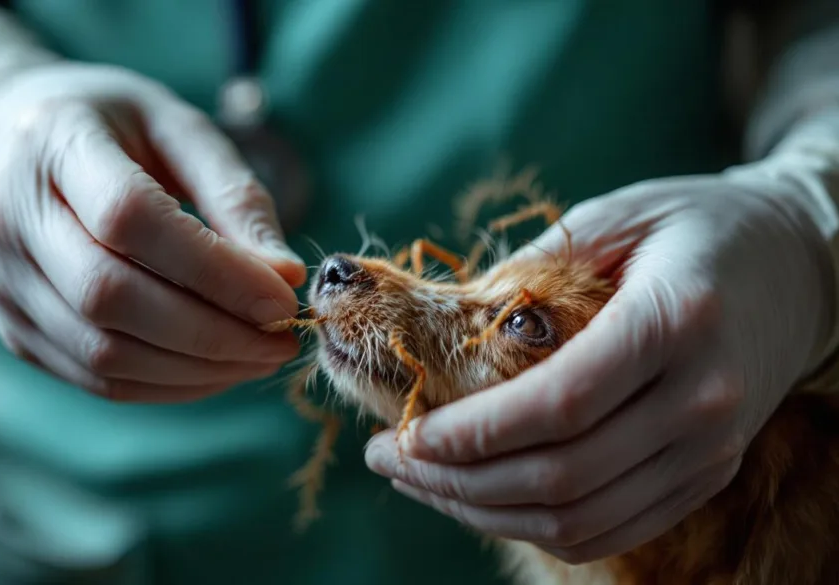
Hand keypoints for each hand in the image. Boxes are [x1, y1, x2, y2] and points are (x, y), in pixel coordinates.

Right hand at [0, 62, 304, 401]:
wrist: (13, 146)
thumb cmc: (116, 130)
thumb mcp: (182, 130)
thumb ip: (235, 196)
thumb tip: (285, 276)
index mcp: (53, 143)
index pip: (130, 218)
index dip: (214, 269)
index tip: (283, 296)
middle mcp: (9, 216)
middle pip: (110, 296)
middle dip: (213, 331)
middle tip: (282, 337)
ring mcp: (1, 280)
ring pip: (102, 352)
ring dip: (197, 369)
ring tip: (259, 354)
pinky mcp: (13, 328)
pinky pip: (95, 378)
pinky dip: (167, 384)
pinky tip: (217, 369)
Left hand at [364, 160, 836, 562]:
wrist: (800, 263)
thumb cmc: (696, 224)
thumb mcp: (613, 214)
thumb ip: (532, 267)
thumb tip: (444, 323)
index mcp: (676, 322)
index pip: (558, 405)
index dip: (469, 433)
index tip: (402, 432)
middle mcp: (701, 400)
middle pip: (562, 476)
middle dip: (455, 480)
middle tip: (386, 458)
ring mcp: (711, 450)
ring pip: (580, 518)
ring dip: (483, 512)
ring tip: (419, 481)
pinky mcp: (707, 476)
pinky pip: (611, 529)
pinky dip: (535, 526)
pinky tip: (480, 497)